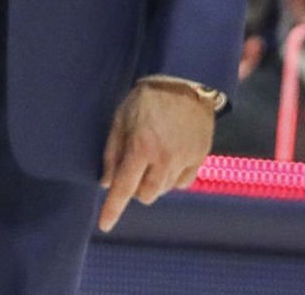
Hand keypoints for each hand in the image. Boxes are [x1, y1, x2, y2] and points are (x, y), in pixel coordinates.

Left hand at [97, 82, 214, 231]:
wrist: (186, 78)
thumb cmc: (148, 96)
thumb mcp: (121, 118)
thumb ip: (112, 152)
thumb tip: (106, 182)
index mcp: (141, 147)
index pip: (123, 188)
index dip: (112, 209)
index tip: (104, 225)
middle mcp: (164, 157)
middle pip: (146, 195)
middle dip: (136, 188)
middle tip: (135, 168)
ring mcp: (184, 158)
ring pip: (163, 190)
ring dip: (154, 182)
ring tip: (153, 157)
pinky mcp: (200, 156)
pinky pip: (182, 182)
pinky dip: (172, 178)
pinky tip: (170, 159)